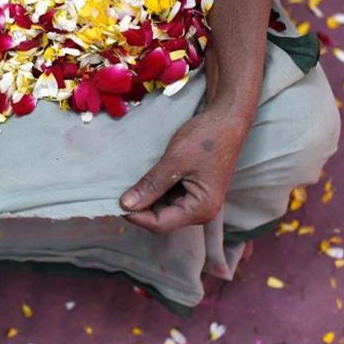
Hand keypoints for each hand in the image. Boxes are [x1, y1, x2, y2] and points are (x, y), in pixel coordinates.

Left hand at [118, 109, 249, 233]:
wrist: (227, 119)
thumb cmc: (206, 138)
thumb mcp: (174, 161)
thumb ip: (150, 185)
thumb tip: (125, 205)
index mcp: (201, 209)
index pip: (160, 224)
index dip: (136, 216)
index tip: (116, 202)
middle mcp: (201, 211)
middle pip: (161, 219)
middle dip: (141, 207)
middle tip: (119, 190)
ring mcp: (198, 201)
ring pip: (163, 208)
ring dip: (147, 197)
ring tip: (132, 181)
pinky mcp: (194, 191)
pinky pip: (169, 197)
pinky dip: (156, 190)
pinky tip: (146, 177)